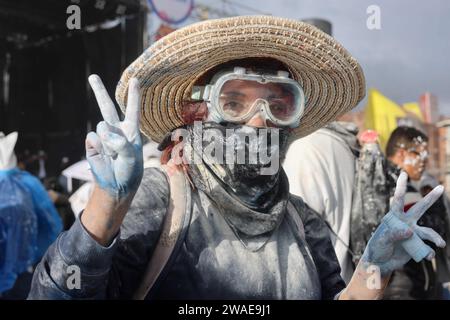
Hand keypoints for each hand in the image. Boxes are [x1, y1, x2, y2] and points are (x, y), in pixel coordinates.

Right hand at [85, 75, 142, 199]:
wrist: (117, 185)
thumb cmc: (130, 170)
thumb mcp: (132, 157)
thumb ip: (121, 143)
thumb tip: (104, 134)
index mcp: (131, 130)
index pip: (132, 109)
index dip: (133, 95)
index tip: (135, 79)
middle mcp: (116, 130)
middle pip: (107, 107)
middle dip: (99, 91)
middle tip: (92, 76)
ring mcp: (103, 137)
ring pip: (101, 126)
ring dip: (108, 142)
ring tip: (114, 156)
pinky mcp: (92, 144)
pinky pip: (93, 138)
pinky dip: (99, 147)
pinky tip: (104, 157)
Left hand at [360, 171, 445, 275]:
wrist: (381, 263)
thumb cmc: (378, 248)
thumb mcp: (382, 240)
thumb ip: (394, 235)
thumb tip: (409, 231)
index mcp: (394, 218)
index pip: (398, 199)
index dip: (401, 187)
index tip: (403, 174)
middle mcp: (406, 223)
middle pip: (420, 208)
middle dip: (431, 198)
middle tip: (441, 187)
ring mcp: (413, 234)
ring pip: (428, 232)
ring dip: (435, 238)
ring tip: (440, 244)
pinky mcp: (417, 245)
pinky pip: (427, 248)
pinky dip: (428, 252)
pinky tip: (427, 256)